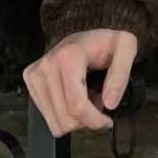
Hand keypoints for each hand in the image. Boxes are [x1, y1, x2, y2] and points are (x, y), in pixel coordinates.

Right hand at [23, 27, 138, 137]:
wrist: (86, 35)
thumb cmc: (106, 42)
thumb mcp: (126, 48)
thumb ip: (121, 75)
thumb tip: (109, 104)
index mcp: (68, 57)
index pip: (77, 106)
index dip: (95, 121)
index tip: (108, 120)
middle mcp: (46, 65)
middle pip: (65, 118)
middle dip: (86, 120)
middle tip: (98, 103)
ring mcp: (35, 74)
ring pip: (55, 122)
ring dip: (75, 119)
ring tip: (86, 99)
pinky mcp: (30, 80)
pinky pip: (46, 116)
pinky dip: (63, 114)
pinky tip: (72, 97)